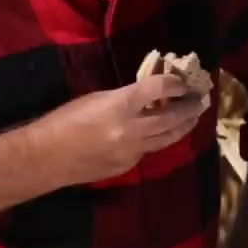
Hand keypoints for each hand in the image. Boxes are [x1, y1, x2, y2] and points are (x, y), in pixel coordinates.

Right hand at [34, 74, 208, 187]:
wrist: (46, 158)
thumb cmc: (64, 121)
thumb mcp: (96, 98)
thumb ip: (125, 96)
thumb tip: (149, 93)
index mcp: (120, 105)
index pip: (158, 89)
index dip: (175, 83)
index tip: (183, 80)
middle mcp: (132, 129)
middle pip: (172, 117)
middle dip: (189, 107)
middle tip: (201, 100)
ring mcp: (132, 151)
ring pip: (168, 138)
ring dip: (184, 126)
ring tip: (193, 117)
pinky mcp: (128, 166)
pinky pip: (150, 151)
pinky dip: (160, 140)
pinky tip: (163, 134)